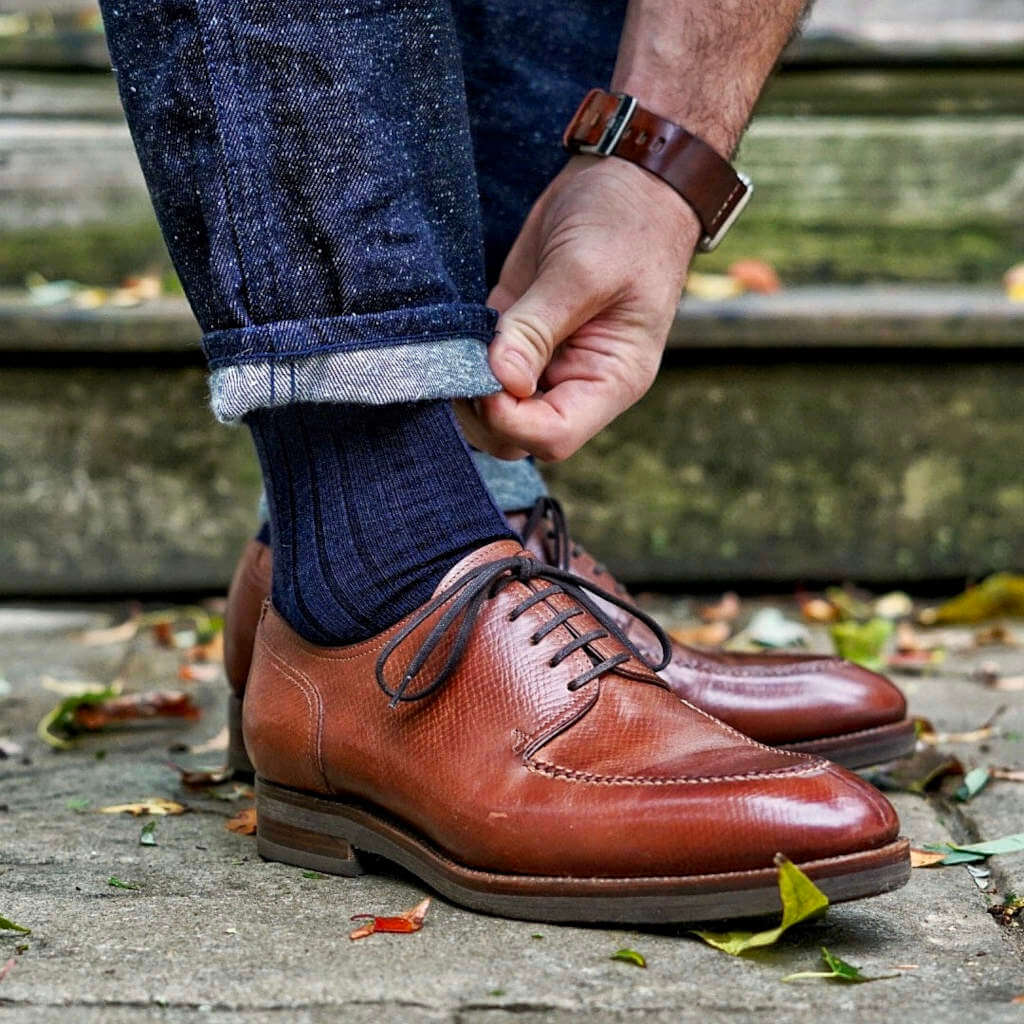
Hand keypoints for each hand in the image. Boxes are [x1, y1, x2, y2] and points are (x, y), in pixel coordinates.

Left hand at [457, 154, 700, 461]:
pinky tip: (449, 335)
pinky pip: (481, 368)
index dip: (511, 420)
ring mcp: (544, 360)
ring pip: (492, 410)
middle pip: (517, 435)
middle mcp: (576, 381)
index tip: (486, 377)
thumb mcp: (583, 271)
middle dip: (481, 411)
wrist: (631, 175)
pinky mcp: (516, 332)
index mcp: (609, 379)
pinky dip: (460, 361)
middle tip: (457, 363)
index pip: (554, 435)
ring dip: (465, 389)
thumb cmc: (627, 220)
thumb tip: (501, 381)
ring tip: (451, 347)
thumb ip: (536, 328)